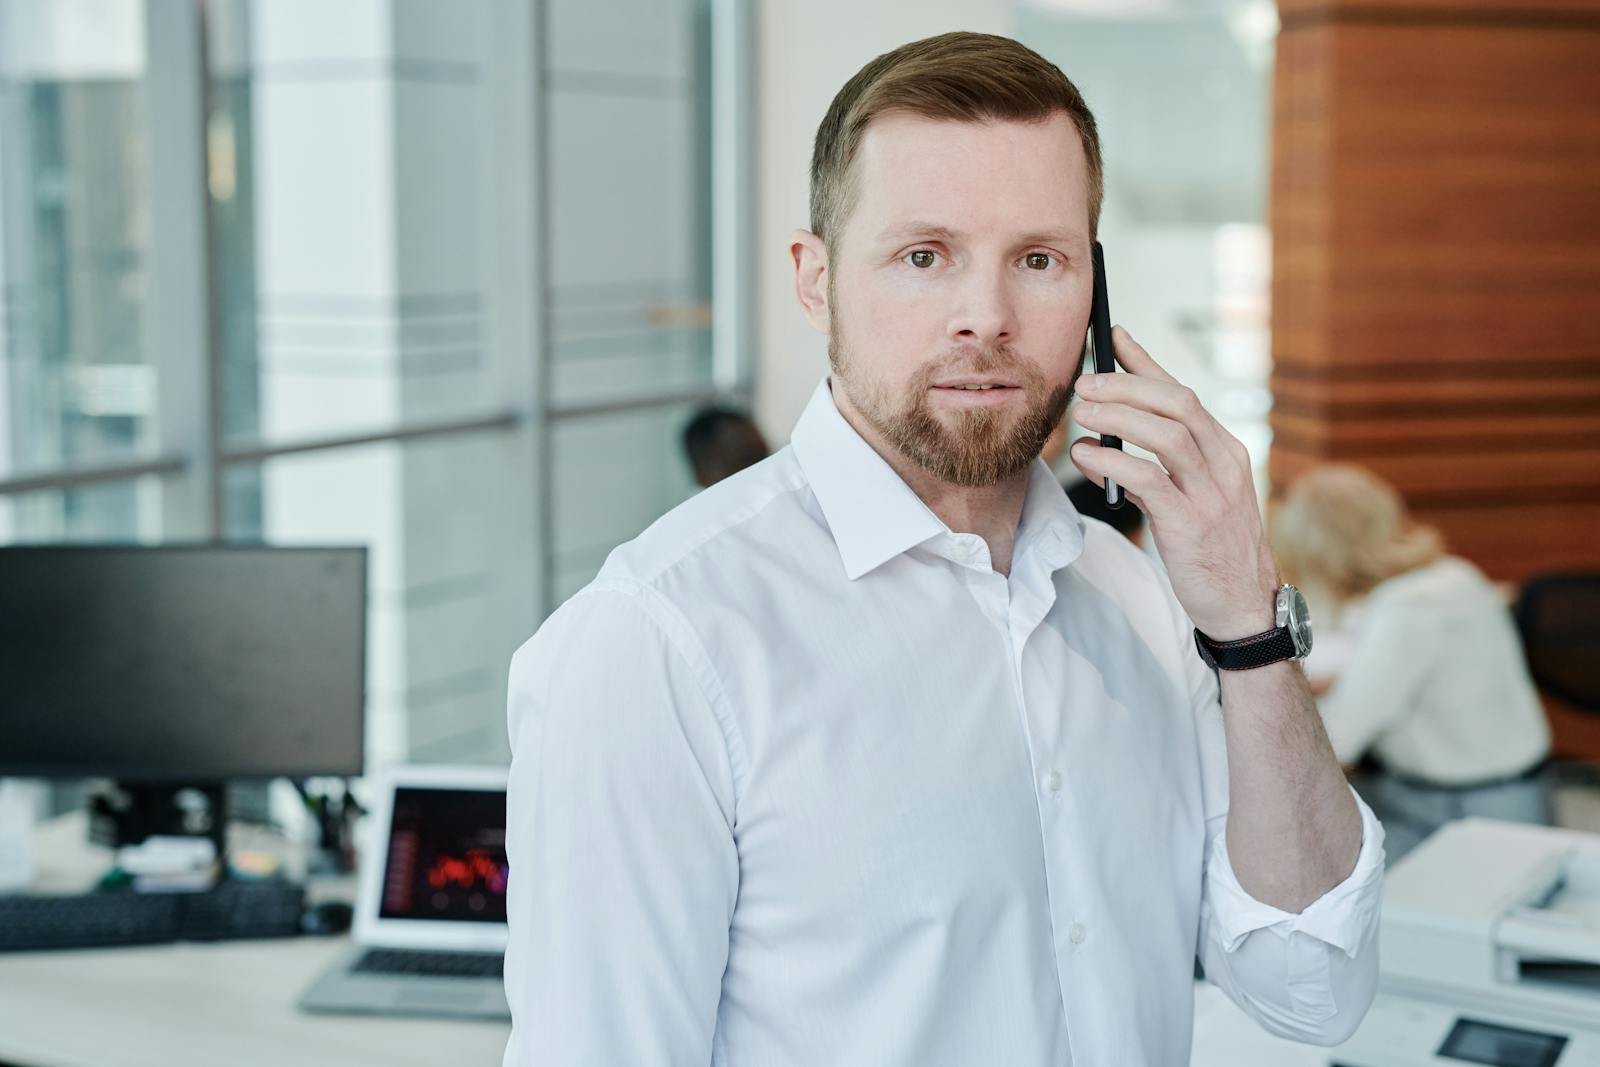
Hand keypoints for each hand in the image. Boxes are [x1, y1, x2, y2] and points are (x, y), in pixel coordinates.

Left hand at [1069, 325, 1278, 640]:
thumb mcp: (1193, 497)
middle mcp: (1224, 464)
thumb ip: (1159, 466)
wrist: (1243, 605)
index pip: (1184, 393)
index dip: (1146, 361)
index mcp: (1225, 451)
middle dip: (1128, 384)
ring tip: (1080, 412)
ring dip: (1119, 416)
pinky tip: (1086, 455)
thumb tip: (1111, 437)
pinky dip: (1113, 461)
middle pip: (1178, 403)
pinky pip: (1149, 480)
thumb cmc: (1211, 548)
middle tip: (1085, 381)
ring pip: (1168, 434)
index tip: (1112, 335)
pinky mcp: (1191, 524)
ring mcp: (1212, 494)